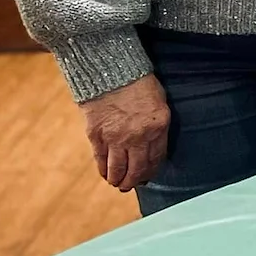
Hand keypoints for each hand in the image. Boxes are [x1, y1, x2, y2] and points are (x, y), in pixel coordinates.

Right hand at [79, 73, 169, 191]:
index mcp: (158, 125)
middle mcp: (138, 136)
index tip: (148, 176)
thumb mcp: (159, 102)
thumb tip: (152, 148)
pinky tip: (106, 174)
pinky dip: (104, 170)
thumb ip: (156, 126)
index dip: (151, 171)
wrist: (111, 70)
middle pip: (137, 169)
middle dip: (135, 181)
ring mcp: (116, 138)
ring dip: (118, 180)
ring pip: (118, 170)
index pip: (156, 158)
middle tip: (132, 185)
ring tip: (118, 183)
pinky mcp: (96, 136)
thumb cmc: (139, 83)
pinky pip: (101, 161)